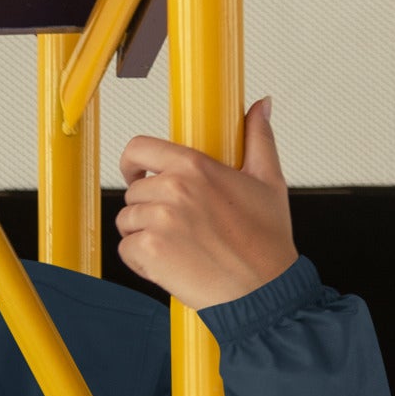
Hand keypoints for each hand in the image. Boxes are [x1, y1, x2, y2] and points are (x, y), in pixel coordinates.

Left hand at [114, 96, 297, 311]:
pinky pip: (126, 250)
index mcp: (194, 166)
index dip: (132, 162)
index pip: (139, 148)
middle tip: (176, 226)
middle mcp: (173, 189)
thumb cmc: (266, 240)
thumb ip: (258, 139)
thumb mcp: (268, 180)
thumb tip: (261, 107)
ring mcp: (158, 222)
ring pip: (127, 222)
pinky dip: (141, 260)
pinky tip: (169, 263)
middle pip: (133, 192)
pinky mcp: (150, 252)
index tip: (136, 174)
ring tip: (176, 246)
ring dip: (142, 235)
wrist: (261, 288)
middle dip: (147, 208)